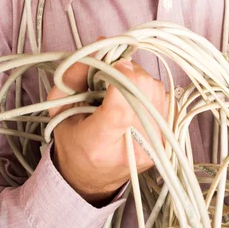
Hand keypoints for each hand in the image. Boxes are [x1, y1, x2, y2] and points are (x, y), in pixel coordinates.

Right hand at [47, 55, 169, 205]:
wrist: (91, 179)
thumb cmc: (74, 143)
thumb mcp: (61, 109)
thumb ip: (74, 77)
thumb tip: (100, 47)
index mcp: (98, 145)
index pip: (121, 105)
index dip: (120, 76)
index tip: (112, 65)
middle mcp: (132, 148)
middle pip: (143, 91)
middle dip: (128, 74)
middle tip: (112, 79)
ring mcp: (154, 147)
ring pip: (156, 90)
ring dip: (140, 81)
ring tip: (123, 92)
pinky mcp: (167, 142)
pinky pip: (165, 100)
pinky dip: (150, 93)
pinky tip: (135, 101)